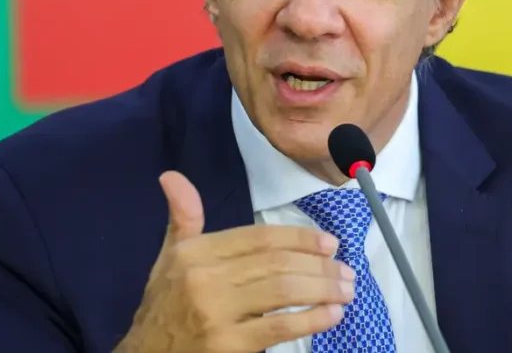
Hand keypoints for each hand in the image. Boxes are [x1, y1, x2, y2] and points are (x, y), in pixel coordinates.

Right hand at [115, 171, 353, 351]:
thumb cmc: (165, 304)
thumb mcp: (170, 257)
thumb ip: (183, 217)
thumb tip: (171, 176)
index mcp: (195, 253)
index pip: (258, 238)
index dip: (299, 238)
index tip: (329, 244)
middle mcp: (203, 279)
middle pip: (276, 263)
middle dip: (319, 266)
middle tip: (347, 271)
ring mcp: (215, 314)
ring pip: (282, 292)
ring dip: (322, 289)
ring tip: (346, 291)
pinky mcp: (226, 346)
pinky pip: (278, 329)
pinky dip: (311, 320)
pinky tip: (331, 315)